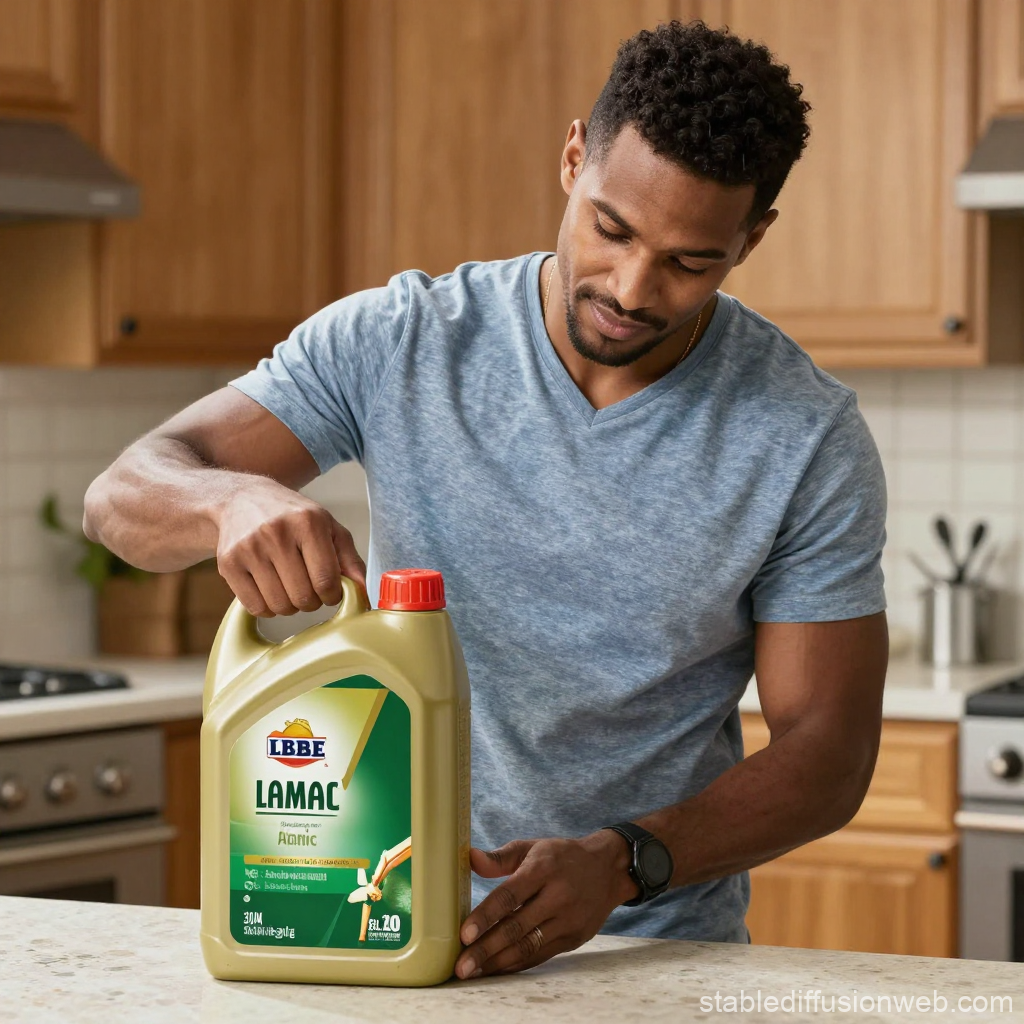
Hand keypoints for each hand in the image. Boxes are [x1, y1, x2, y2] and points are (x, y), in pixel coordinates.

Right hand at [214, 479, 365, 615]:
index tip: (330, 593)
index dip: (333, 596)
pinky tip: (270, 589)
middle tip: (309, 589)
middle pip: (303, 597)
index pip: (326, 580)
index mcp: (308, 522)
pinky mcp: (228, 563)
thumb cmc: (292, 516)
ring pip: (279, 606)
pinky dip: (267, 607)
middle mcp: (277, 533)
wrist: (242, 499)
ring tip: (290, 588)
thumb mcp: (327, 526)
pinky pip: (255, 607)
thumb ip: (349, 558)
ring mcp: (249, 548)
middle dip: (312, 601)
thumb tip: (362, 592)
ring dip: (290, 606)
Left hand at [455, 831, 635, 978]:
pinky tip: (497, 969)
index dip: (486, 916)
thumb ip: (500, 857)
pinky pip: (540, 955)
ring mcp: (568, 921)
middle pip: (517, 928)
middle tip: (461, 965)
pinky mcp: (574, 938)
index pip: (510, 896)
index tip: (464, 934)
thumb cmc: (561, 856)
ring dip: (498, 963)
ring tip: (473, 972)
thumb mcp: (532, 847)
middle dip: (486, 949)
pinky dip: (517, 964)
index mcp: (543, 869)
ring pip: (528, 947)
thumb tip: (470, 858)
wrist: (607, 869)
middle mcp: (558, 897)